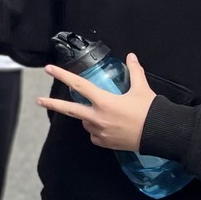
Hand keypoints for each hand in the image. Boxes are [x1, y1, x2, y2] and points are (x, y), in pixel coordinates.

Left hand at [41, 52, 155, 151]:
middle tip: (38, 101)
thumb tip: (131, 57)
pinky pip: (94, 134)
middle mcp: (97, 117)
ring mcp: (99, 131)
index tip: (50, 69)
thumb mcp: (142, 89)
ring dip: (88, 115)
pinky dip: (97, 128)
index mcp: (104, 101)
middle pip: (69, 110)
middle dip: (52, 104)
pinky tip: (110, 126)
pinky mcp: (104, 142)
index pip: (78, 85)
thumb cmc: (151, 111)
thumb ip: (135, 71)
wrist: (161, 135)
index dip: (62, 75)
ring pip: (85, 121)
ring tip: (107, 113)